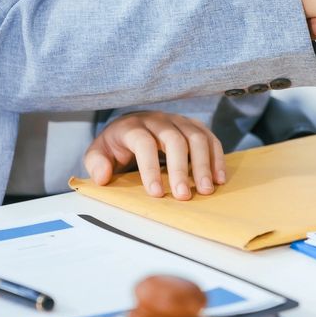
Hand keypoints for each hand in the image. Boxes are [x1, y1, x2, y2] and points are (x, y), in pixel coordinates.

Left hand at [83, 111, 224, 200]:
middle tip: (183, 196)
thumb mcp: (99, 153)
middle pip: (175, 140)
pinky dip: (217, 158)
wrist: (132, 126)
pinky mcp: (194, 126)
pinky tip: (219, 179)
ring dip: (203, 165)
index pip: (144, 143)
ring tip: (206, 190)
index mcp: (132, 126)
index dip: (150, 168)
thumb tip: (103, 177)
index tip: (156, 193)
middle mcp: (158, 119)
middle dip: (181, 170)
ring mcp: (179, 121)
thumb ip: (96, 163)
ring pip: (197, 137)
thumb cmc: (116, 145)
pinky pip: (210, 138)